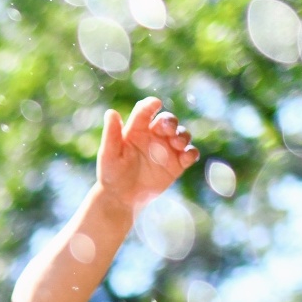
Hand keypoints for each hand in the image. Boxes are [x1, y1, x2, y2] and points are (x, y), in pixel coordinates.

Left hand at [97, 97, 198, 212]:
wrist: (121, 198)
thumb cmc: (111, 174)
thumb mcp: (109, 155)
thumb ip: (111, 134)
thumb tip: (111, 112)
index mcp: (137, 130)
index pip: (145, 111)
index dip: (151, 104)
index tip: (156, 103)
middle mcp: (154, 136)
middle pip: (168, 120)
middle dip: (171, 121)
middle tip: (169, 130)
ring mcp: (167, 149)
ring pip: (182, 134)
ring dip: (183, 135)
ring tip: (177, 144)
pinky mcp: (177, 164)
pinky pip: (190, 154)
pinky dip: (192, 153)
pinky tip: (187, 157)